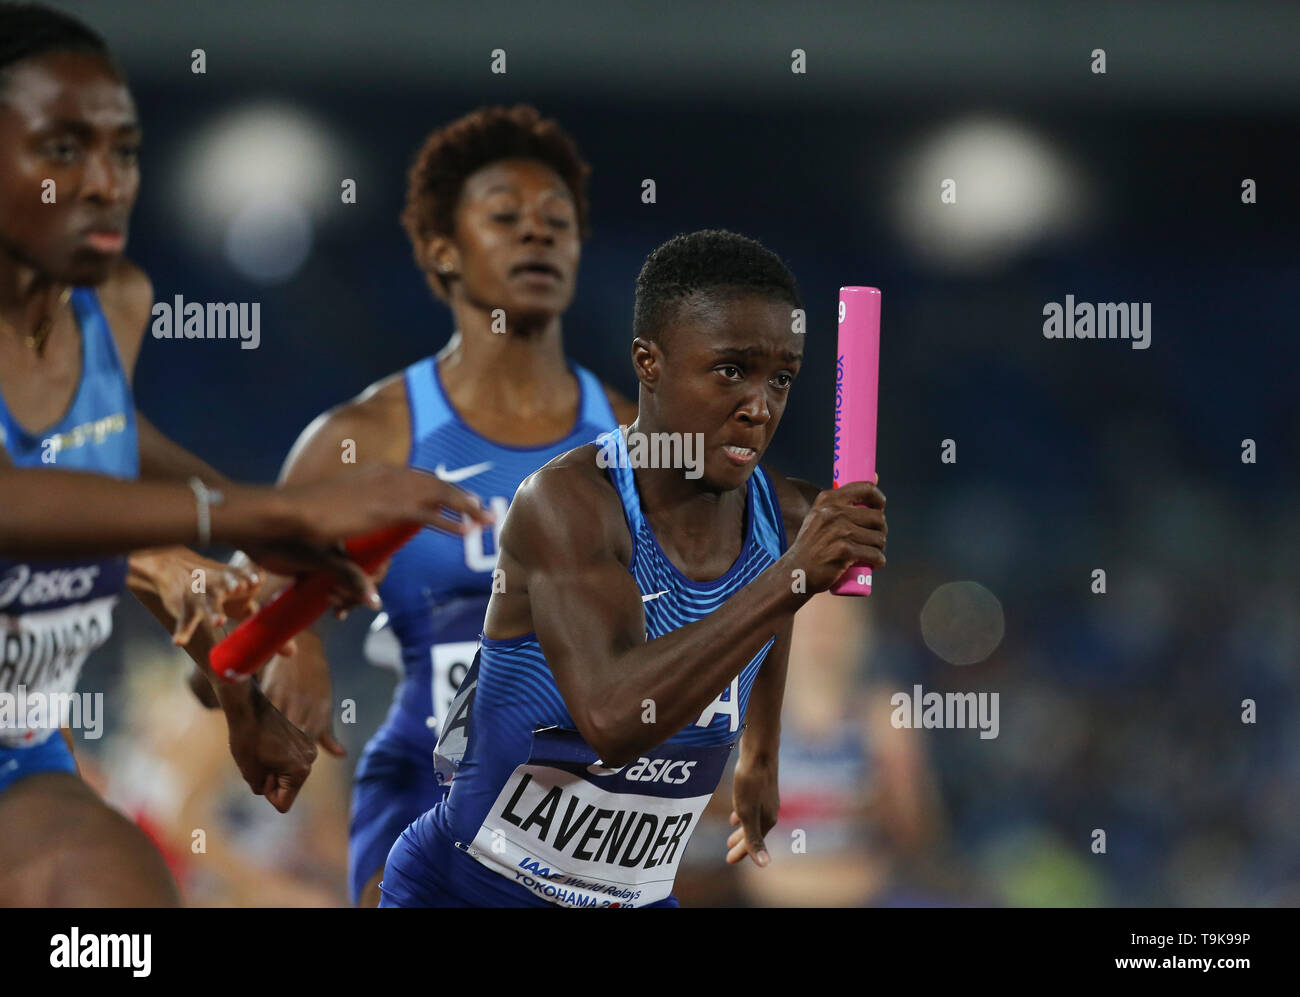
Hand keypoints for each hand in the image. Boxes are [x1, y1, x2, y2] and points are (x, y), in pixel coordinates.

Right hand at [128, 547, 293, 649]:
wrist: (181, 575)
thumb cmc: (224, 594)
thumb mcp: (243, 605)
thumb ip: (265, 625)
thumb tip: (292, 653)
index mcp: (239, 583)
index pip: (247, 577)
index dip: (252, 576)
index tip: (258, 579)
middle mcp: (221, 586)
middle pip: (227, 584)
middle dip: (234, 584)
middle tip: (240, 588)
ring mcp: (202, 595)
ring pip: (207, 602)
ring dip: (213, 611)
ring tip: (218, 621)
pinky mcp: (186, 608)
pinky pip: (185, 621)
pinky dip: (182, 631)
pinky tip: (179, 642)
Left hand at [225, 684, 316, 812]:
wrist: (249, 704)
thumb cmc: (247, 738)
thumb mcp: (250, 772)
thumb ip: (263, 788)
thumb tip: (270, 786)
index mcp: (300, 770)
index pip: (283, 802)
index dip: (266, 792)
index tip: (259, 772)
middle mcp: (311, 758)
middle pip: (289, 786)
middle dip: (272, 779)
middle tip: (259, 759)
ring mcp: (309, 745)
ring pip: (290, 771)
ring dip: (275, 766)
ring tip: (262, 748)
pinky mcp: (304, 734)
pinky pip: (292, 756)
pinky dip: (279, 754)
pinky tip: (267, 741)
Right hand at [239, 466, 493, 612]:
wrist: (270, 517)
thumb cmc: (283, 532)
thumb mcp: (324, 550)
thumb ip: (350, 568)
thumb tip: (370, 596)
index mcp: (362, 482)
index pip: (408, 481)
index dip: (432, 490)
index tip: (452, 499)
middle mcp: (376, 481)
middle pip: (427, 484)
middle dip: (456, 495)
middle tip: (480, 508)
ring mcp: (379, 493)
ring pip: (434, 493)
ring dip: (462, 504)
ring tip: (485, 517)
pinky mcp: (379, 509)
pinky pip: (425, 513)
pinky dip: (450, 519)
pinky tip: (469, 528)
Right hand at [261, 644, 344, 757]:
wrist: (305, 647)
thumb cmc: (315, 682)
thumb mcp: (324, 707)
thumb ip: (328, 734)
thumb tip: (341, 755)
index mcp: (320, 713)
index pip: (308, 746)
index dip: (296, 760)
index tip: (285, 768)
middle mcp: (306, 707)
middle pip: (292, 741)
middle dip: (281, 755)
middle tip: (269, 765)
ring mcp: (289, 698)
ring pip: (276, 729)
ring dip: (268, 743)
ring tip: (259, 753)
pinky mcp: (271, 690)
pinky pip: (263, 713)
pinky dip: (259, 725)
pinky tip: (253, 733)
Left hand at [727, 756, 778, 866]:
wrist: (759, 750)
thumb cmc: (751, 782)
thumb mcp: (748, 813)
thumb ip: (754, 839)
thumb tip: (765, 865)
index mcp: (767, 820)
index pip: (754, 843)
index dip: (742, 853)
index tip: (729, 860)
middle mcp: (770, 810)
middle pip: (755, 831)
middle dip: (742, 843)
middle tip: (729, 851)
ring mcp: (766, 797)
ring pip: (753, 818)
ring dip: (743, 828)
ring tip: (731, 831)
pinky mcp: (760, 784)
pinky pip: (751, 805)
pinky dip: (743, 812)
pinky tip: (736, 808)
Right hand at [785, 480, 886, 592]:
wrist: (796, 572)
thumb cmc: (812, 545)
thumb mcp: (820, 516)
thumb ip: (842, 501)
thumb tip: (876, 477)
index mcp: (828, 499)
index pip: (867, 488)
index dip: (879, 499)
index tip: (879, 508)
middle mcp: (834, 512)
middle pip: (878, 517)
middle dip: (880, 531)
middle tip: (873, 540)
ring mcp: (839, 531)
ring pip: (879, 538)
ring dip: (879, 548)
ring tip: (870, 553)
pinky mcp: (844, 551)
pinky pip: (875, 555)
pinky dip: (878, 561)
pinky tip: (874, 564)